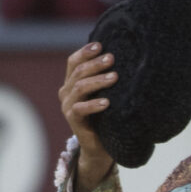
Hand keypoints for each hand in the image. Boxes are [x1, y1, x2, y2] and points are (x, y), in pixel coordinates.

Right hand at [58, 41, 117, 186]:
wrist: (100, 146)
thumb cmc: (106, 115)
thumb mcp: (105, 93)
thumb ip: (106, 77)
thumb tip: (123, 56)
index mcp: (72, 82)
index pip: (73, 62)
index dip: (85, 52)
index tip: (101, 45)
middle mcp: (66, 92)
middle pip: (78, 72)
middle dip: (95, 64)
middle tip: (112, 59)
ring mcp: (67, 106)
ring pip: (79, 87)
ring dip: (97, 81)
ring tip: (114, 77)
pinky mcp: (72, 120)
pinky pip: (80, 109)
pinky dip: (93, 104)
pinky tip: (107, 102)